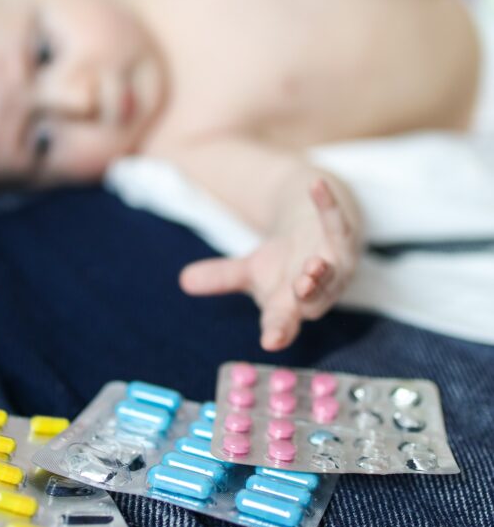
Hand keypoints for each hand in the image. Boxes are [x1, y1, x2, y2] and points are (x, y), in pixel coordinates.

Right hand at [179, 179, 357, 350]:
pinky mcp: (342, 240)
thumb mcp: (249, 271)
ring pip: (332, 271)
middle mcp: (315, 293)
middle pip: (312, 300)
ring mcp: (334, 268)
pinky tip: (315, 185)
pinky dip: (327, 205)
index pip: (281, 323)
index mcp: (287, 307)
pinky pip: (336, 223)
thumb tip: (184, 280)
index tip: (271, 341)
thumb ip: (220, 277)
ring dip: (323, 268)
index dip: (277, 332)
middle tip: (301, 288)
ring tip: (314, 264)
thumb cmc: (283, 266)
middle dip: (307, 294)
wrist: (316, 239)